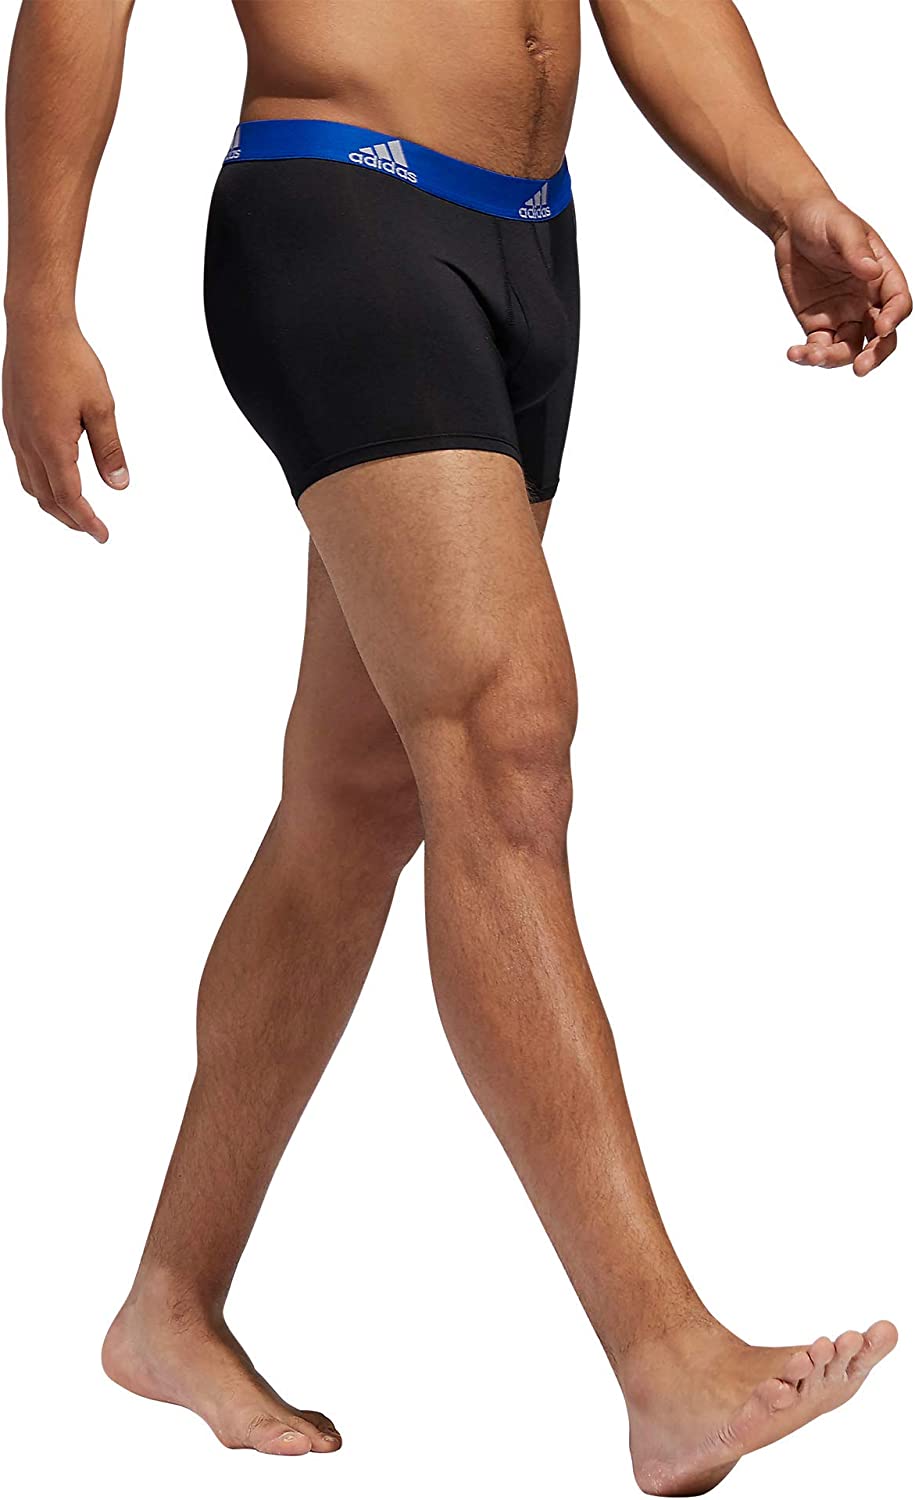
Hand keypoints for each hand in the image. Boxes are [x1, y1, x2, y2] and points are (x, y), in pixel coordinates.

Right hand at [3, 320, 128, 540]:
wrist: (35, 326)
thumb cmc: (69, 359)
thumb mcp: (101, 407)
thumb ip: (109, 449)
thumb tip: (118, 485)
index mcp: (52, 443)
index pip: (69, 497)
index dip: (87, 521)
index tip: (102, 535)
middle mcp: (28, 443)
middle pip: (46, 498)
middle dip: (70, 519)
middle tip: (93, 529)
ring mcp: (16, 433)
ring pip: (31, 484)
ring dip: (53, 504)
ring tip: (75, 511)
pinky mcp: (13, 422)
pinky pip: (23, 465)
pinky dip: (40, 483)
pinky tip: (54, 478)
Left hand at [773, 195, 910, 375]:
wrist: (792, 224)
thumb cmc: (824, 218)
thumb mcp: (842, 227)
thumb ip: (856, 250)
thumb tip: (871, 271)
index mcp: (883, 276)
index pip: (898, 303)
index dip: (894, 318)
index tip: (882, 328)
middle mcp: (867, 301)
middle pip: (880, 338)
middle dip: (874, 355)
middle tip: (860, 368)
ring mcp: (843, 316)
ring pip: (849, 348)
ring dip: (834, 359)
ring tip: (812, 356)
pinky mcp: (819, 324)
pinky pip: (819, 348)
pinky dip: (809, 356)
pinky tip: (795, 353)